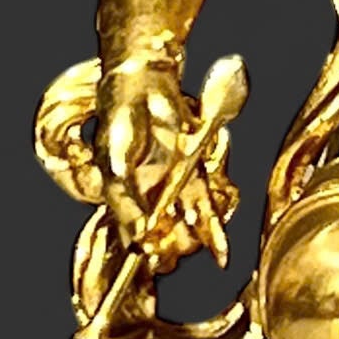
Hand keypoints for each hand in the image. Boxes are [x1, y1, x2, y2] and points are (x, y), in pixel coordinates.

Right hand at [96, 61, 224, 260]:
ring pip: (182, 228)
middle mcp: (144, 196)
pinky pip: (204, 210)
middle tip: (170, 246)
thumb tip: (137, 229)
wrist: (144, 84)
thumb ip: (125, 191)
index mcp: (118, 193)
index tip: (149, 248)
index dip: (139, 244)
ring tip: (193, 244)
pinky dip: (213, 232)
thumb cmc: (122, 116)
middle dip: (166, 247)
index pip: (128, 231)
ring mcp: (169, 188)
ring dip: (188, 240)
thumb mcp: (117, 153)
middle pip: (158, 237)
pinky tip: (221, 255)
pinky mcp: (193, 179)